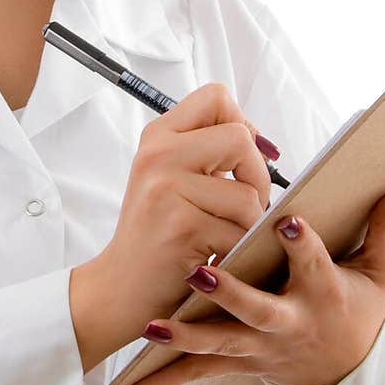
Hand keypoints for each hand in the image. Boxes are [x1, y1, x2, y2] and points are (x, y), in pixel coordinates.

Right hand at [69, 82, 277, 371]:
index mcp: (158, 136)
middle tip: (242, 205)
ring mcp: (167, 189)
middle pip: (240, 139)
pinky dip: (237, 251)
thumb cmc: (157, 234)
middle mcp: (158, 154)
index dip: (242, 124)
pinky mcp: (182, 226)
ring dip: (248, 224)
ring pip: (249, 194)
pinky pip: (241, 232)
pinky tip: (214, 256)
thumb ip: (205, 151)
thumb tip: (263, 143)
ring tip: (221, 237)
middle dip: (256, 177)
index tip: (239, 159)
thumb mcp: (169, 177)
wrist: (121, 288)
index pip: (216, 96)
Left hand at [121, 185, 384, 384]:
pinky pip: (199, 373)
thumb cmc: (356, 309)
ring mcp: (259, 349)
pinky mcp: (237, 365)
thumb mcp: (379, 274)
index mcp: (322, 295)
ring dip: (185, 336)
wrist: (344, 373)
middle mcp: (288, 324)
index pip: (313, 265)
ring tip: (150, 327)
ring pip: (220, 344)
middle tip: (198, 270)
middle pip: (258, 310)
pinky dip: (166, 379)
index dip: (301, 245)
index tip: (285, 221)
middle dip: (229, 293)